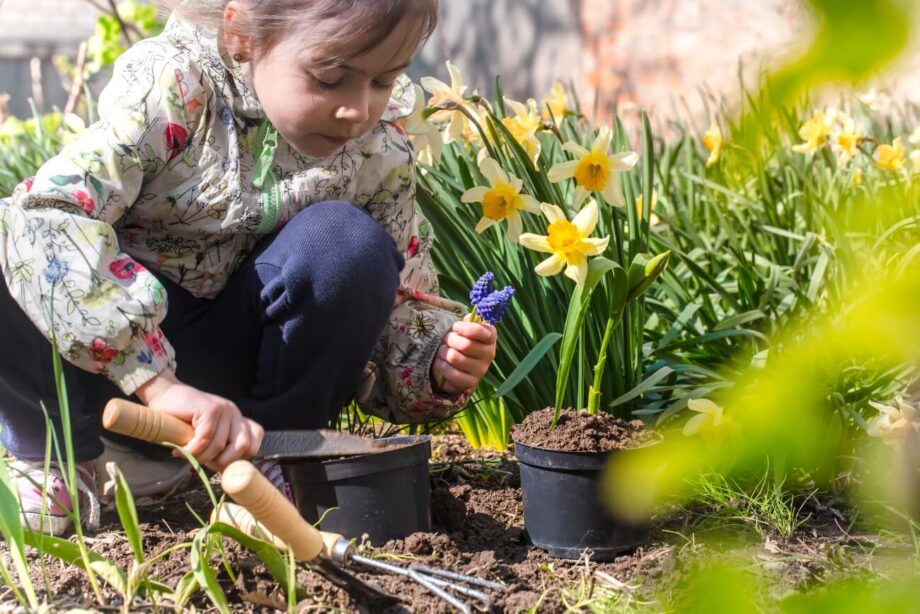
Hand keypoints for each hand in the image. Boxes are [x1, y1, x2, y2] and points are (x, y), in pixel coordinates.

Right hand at [135, 369, 263, 471]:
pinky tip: (180, 450)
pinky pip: (205, 438)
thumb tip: (227, 472)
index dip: (239, 459)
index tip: (220, 464)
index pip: (254, 443)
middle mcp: (235, 413)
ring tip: (187, 454)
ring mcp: (224, 409)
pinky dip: (191, 450)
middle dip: (222, 462)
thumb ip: (220, 447)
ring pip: (220, 445)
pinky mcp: (210, 408)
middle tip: (203, 462)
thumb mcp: (207, 435)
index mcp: (238, 421)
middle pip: (243, 447)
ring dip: (201, 457)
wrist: (164, 396)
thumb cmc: (183, 420)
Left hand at [431, 320, 497, 395]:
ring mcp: (481, 370)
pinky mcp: (470, 383)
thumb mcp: (464, 328)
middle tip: (447, 339)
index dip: (468, 329)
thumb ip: (468, 321)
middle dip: (451, 340)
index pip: (485, 333)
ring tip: (443, 351)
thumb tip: (469, 317)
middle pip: (466, 345)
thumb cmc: (459, 340)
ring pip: (456, 358)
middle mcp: (490, 354)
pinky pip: (452, 373)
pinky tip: (441, 363)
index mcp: (490, 337)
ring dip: (444, 352)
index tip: (455, 327)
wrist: (454, 364)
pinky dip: (442, 366)